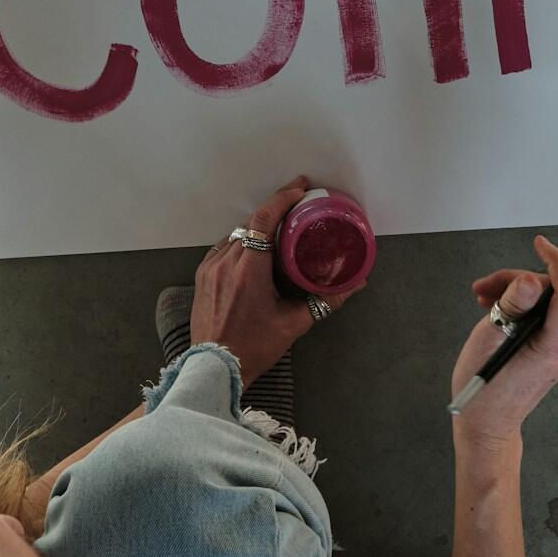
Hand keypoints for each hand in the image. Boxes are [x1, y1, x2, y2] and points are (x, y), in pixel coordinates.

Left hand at [192, 177, 363, 385]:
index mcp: (249, 269)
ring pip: (237, 234)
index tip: (301, 187)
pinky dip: (241, 244)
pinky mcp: (202, 276)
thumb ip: (325, 301)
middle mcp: (226, 261)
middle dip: (275, 210)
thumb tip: (355, 285)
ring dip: (258, 229)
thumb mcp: (293, 324)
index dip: (283, 197)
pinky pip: (224, 248)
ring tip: (279, 230)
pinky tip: (255, 252)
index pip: (264, 219)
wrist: (214, 368)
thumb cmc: (253, 347)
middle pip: (251, 223)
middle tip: (297, 205)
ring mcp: (210, 267)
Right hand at [449, 235, 557, 447]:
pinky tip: (494, 311)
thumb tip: (529, 280)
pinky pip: (540, 317)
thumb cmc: (484, 389)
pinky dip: (518, 309)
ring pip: (543, 303)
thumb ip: (511, 307)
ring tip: (481, 300)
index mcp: (553, 345)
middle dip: (516, 283)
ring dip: (512, 295)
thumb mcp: (490, 340)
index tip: (539, 244)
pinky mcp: (552, 353)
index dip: (556, 262)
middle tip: (483, 288)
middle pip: (550, 294)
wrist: (486, 426)